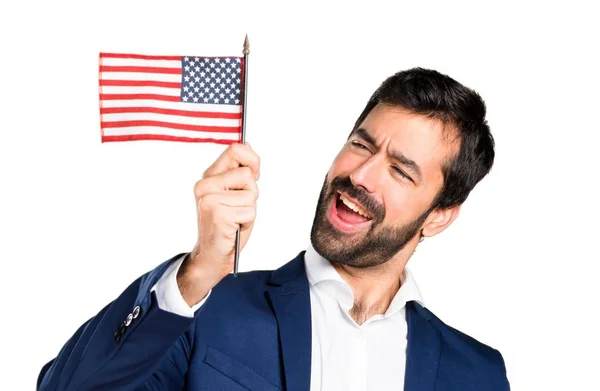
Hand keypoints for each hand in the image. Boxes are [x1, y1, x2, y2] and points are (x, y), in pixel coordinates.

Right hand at [177, 143, 259, 306]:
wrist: (211, 256)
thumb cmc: (227, 225)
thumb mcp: (233, 194)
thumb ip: (238, 172)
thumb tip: (247, 145)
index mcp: (208, 177)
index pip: (235, 150)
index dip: (252, 160)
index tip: (254, 174)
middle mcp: (205, 185)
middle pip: (247, 174)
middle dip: (252, 192)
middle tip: (239, 207)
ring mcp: (209, 199)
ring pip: (251, 195)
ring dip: (249, 210)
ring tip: (235, 220)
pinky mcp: (217, 213)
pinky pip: (250, 211)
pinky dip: (247, 222)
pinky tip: (233, 228)